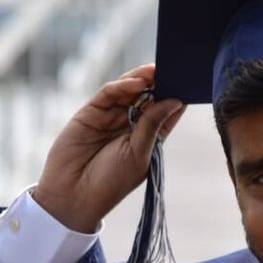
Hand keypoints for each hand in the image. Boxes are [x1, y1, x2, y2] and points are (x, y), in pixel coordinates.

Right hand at [34, 64, 185, 232]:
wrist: (73, 195)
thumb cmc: (111, 181)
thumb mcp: (139, 153)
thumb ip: (153, 125)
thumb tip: (175, 101)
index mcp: (149, 138)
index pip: (166, 111)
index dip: (177, 96)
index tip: (189, 81)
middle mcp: (131, 125)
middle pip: (149, 96)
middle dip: (160, 82)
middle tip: (172, 67)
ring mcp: (111, 116)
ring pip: (129, 90)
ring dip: (142, 79)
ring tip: (156, 70)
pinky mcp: (91, 112)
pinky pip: (109, 94)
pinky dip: (122, 86)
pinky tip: (136, 82)